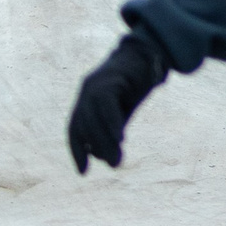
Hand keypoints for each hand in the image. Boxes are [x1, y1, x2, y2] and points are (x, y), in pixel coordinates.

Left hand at [68, 34, 170, 173]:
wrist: (151, 53)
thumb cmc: (136, 83)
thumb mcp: (122, 109)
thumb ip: (111, 129)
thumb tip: (104, 157)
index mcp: (85, 100)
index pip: (74, 129)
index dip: (78, 151)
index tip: (83, 172)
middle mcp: (85, 91)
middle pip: (83, 125)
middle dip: (96, 147)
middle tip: (114, 164)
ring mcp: (95, 83)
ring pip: (93, 117)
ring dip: (104, 140)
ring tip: (118, 158)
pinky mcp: (110, 78)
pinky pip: (106, 104)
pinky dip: (112, 123)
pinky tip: (120, 138)